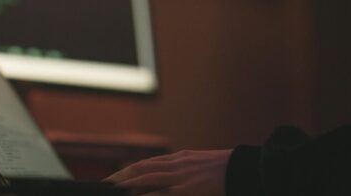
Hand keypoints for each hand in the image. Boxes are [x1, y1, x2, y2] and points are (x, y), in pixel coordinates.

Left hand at [105, 149, 231, 195]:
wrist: (246, 169)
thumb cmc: (226, 171)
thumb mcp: (201, 166)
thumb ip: (183, 171)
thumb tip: (167, 179)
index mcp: (180, 158)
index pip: (147, 163)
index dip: (128, 171)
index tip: (115, 178)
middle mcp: (176, 164)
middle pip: (141, 169)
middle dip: (120, 177)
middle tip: (104, 185)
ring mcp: (181, 177)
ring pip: (146, 178)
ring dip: (126, 184)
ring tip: (111, 191)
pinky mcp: (187, 190)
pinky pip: (161, 193)